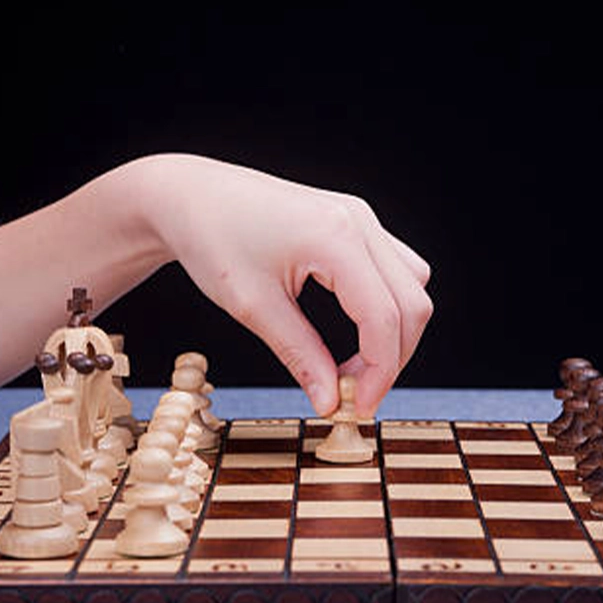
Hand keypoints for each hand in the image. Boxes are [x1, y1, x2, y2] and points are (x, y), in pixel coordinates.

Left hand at [126, 154, 431, 416]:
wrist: (189, 195)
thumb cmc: (211, 238)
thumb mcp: (253, 307)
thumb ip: (300, 355)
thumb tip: (330, 401)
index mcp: (336, 238)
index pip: (385, 317)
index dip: (381, 372)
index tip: (358, 408)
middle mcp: (359, 222)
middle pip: (412, 304)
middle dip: (392, 358)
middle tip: (354, 395)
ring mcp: (361, 218)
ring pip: (412, 286)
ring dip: (394, 332)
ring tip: (352, 366)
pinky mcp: (355, 222)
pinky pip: (396, 269)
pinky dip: (386, 306)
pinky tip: (354, 329)